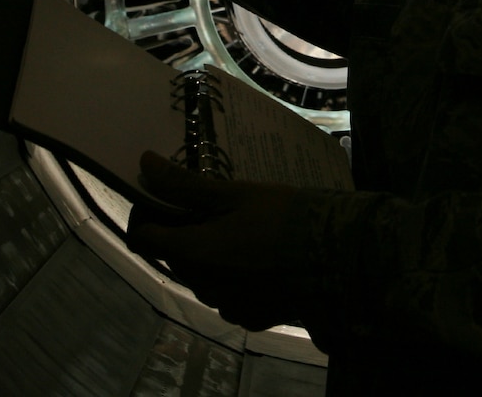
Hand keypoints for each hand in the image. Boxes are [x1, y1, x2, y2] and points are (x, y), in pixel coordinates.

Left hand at [126, 151, 311, 329]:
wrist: (338, 257)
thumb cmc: (284, 217)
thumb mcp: (234, 194)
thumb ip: (185, 184)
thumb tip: (145, 163)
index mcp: (193, 253)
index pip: (143, 239)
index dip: (146, 217)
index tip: (163, 199)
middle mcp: (202, 286)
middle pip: (173, 257)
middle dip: (182, 233)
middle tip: (211, 208)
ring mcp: (227, 306)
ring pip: (200, 277)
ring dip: (206, 256)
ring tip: (238, 232)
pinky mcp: (249, 318)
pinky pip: (226, 295)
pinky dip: (230, 277)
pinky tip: (256, 259)